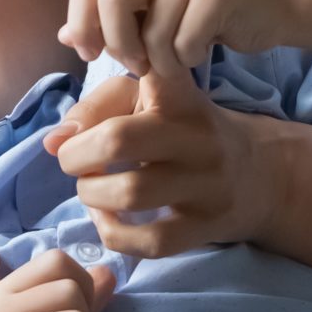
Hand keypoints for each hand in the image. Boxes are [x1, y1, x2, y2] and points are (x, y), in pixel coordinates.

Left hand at [42, 65, 292, 259]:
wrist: (259, 174)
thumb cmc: (186, 130)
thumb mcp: (151, 101)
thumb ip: (97, 108)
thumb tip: (52, 141)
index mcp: (180, 94)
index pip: (146, 69)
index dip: (111, 71)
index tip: (104, 84)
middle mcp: (197, 135)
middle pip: (117, 140)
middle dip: (76, 154)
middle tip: (74, 161)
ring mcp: (207, 183)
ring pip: (129, 193)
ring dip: (90, 195)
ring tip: (91, 190)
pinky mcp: (208, 225)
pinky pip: (149, 242)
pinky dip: (114, 234)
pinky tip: (109, 221)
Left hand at [59, 0, 294, 78]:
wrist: (270, 5)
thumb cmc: (203, 13)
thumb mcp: (151, 12)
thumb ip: (110, 21)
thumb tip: (63, 37)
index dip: (82, 26)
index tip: (91, 55)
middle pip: (112, 2)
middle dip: (119, 46)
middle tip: (137, 65)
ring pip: (152, 34)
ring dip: (163, 62)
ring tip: (179, 58)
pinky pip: (185, 44)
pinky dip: (190, 60)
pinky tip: (203, 51)